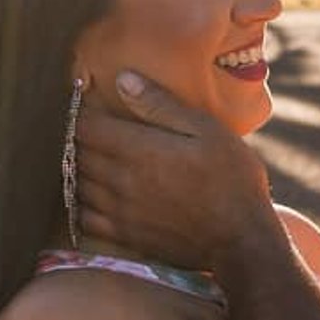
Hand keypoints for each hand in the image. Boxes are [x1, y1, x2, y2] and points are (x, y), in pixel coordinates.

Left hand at [76, 71, 275, 270]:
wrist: (241, 240)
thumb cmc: (232, 180)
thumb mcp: (208, 131)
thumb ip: (162, 105)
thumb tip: (123, 79)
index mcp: (139, 151)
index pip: (87, 126)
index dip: (82, 111)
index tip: (89, 103)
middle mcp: (121, 181)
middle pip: (78, 154)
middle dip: (79, 137)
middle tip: (91, 127)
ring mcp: (121, 212)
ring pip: (78, 184)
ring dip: (79, 168)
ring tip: (92, 157)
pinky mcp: (126, 236)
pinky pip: (85, 218)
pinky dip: (82, 204)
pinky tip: (95, 195)